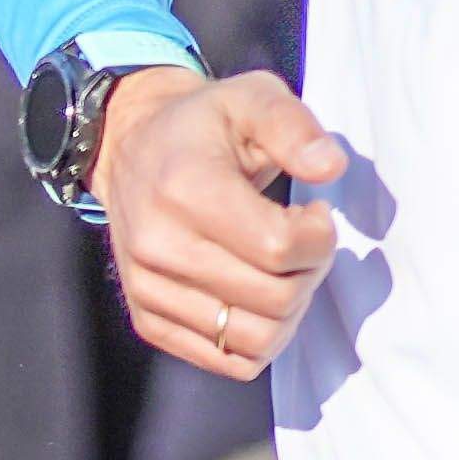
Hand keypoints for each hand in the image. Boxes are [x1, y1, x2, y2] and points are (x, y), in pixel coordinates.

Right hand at [95, 66, 346, 380]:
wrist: (129, 148)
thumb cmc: (203, 126)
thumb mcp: (252, 98)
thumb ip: (295, 126)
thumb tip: (329, 166)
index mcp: (185, 187)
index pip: (280, 248)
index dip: (320, 237)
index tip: (314, 212)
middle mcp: (158, 245)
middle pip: (276, 299)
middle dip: (309, 273)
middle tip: (301, 241)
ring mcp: (148, 289)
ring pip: (256, 340)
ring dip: (289, 310)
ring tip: (278, 269)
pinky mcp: (147, 319)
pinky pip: (226, 360)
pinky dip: (257, 339)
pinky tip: (255, 296)